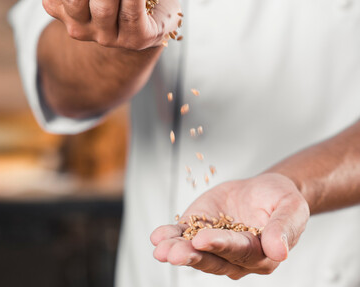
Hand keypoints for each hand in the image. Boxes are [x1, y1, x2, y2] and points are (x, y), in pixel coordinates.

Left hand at [151, 173, 308, 279]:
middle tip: (172, 254)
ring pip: (195, 252)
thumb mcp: (291, 208)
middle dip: (192, 255)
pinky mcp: (201, 230)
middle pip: (213, 258)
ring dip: (177, 250)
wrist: (264, 190)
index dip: (221, 246)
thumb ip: (284, 228)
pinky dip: (171, 236)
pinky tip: (157, 237)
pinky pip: (185, 236)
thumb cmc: (281, 199)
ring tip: (160, 248)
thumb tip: (279, 252)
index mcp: (260, 253)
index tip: (202, 240)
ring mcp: (216, 244)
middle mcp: (236, 256)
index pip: (239, 251)